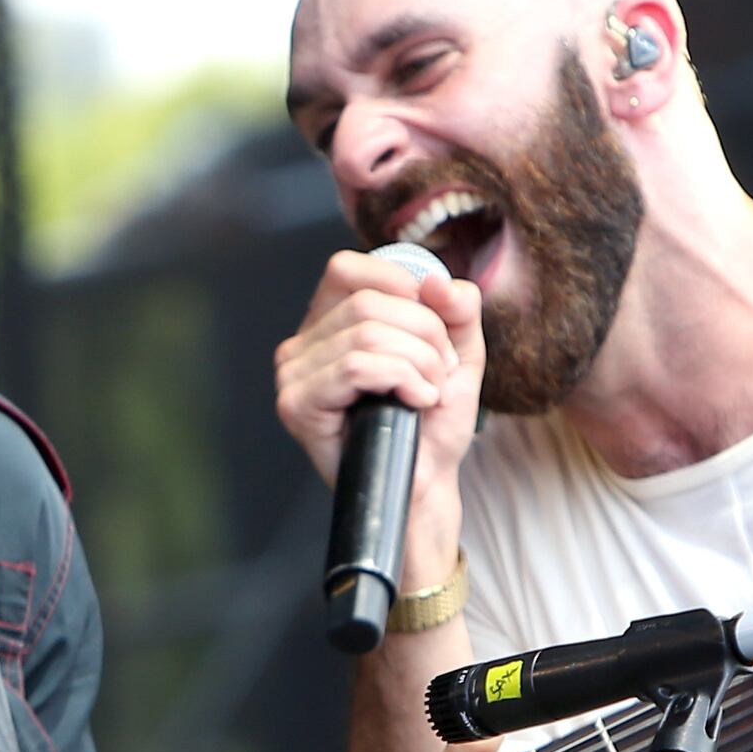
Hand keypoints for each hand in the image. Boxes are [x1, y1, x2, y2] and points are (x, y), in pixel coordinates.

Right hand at [273, 247, 484, 539]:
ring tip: (429, 393)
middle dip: (424, 335)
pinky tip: (414, 403)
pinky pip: (356, 367)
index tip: (434, 329)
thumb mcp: (459, 353)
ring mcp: (293, 375)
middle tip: (439, 373)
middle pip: (368, 302)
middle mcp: (302, 344)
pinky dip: (401, 379)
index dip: (400, 287)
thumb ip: (458, 310)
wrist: (426, 482)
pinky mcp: (297, 405)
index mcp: (328, 323)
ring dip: (419, 364)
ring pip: (366, 334)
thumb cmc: (432, 423)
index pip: (347, 268)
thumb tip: (436, 282)